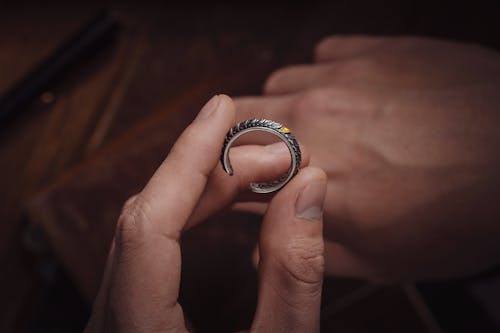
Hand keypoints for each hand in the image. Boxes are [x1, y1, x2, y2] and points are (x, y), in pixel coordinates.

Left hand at [85, 95, 327, 331]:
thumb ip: (293, 276)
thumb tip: (306, 189)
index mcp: (137, 329)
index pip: (149, 222)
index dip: (187, 158)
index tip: (220, 111)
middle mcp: (114, 318)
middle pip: (150, 215)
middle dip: (214, 174)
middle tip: (273, 157)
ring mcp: (117, 313)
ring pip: (149, 226)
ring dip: (204, 191)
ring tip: (258, 174)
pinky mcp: (131, 311)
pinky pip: (151, 245)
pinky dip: (191, 214)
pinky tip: (223, 202)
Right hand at [234, 36, 499, 280]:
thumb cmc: (461, 212)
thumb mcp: (385, 260)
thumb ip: (312, 254)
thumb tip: (263, 252)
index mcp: (308, 183)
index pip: (229, 177)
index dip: (227, 184)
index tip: (238, 189)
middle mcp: (309, 124)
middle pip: (233, 122)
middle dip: (238, 140)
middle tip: (265, 156)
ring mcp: (336, 79)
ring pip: (274, 87)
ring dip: (284, 109)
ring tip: (321, 125)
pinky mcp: (367, 49)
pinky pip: (318, 56)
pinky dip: (321, 76)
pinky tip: (349, 94)